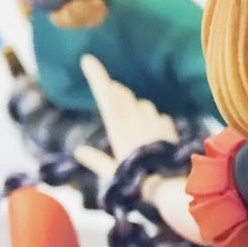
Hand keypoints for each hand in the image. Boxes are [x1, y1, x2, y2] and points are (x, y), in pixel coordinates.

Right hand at [73, 54, 178, 190]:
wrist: (167, 187)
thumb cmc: (135, 182)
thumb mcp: (112, 172)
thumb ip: (96, 160)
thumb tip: (79, 151)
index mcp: (118, 128)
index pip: (105, 96)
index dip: (97, 76)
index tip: (87, 60)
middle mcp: (136, 121)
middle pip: (124, 96)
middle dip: (116, 92)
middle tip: (110, 90)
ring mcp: (154, 124)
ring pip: (143, 106)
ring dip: (136, 108)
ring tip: (134, 121)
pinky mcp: (168, 130)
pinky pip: (161, 118)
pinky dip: (155, 121)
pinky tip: (154, 132)